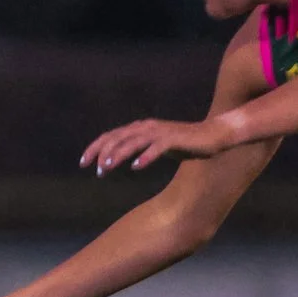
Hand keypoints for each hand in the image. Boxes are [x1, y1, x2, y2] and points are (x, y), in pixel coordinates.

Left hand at [81, 114, 239, 174]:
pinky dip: (145, 157)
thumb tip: (123, 161)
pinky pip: (157, 148)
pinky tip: (136, 167)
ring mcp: (161, 132)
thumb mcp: (157, 146)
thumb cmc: (185, 142)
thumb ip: (140, 149)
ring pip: (133, 142)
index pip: (111, 136)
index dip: (95, 148)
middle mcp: (147, 127)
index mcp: (140, 128)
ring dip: (118, 155)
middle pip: (117, 138)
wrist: (214, 135)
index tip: (83, 163)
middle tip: (94, 169)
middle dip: (102, 152)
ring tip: (106, 167)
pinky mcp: (175, 139)